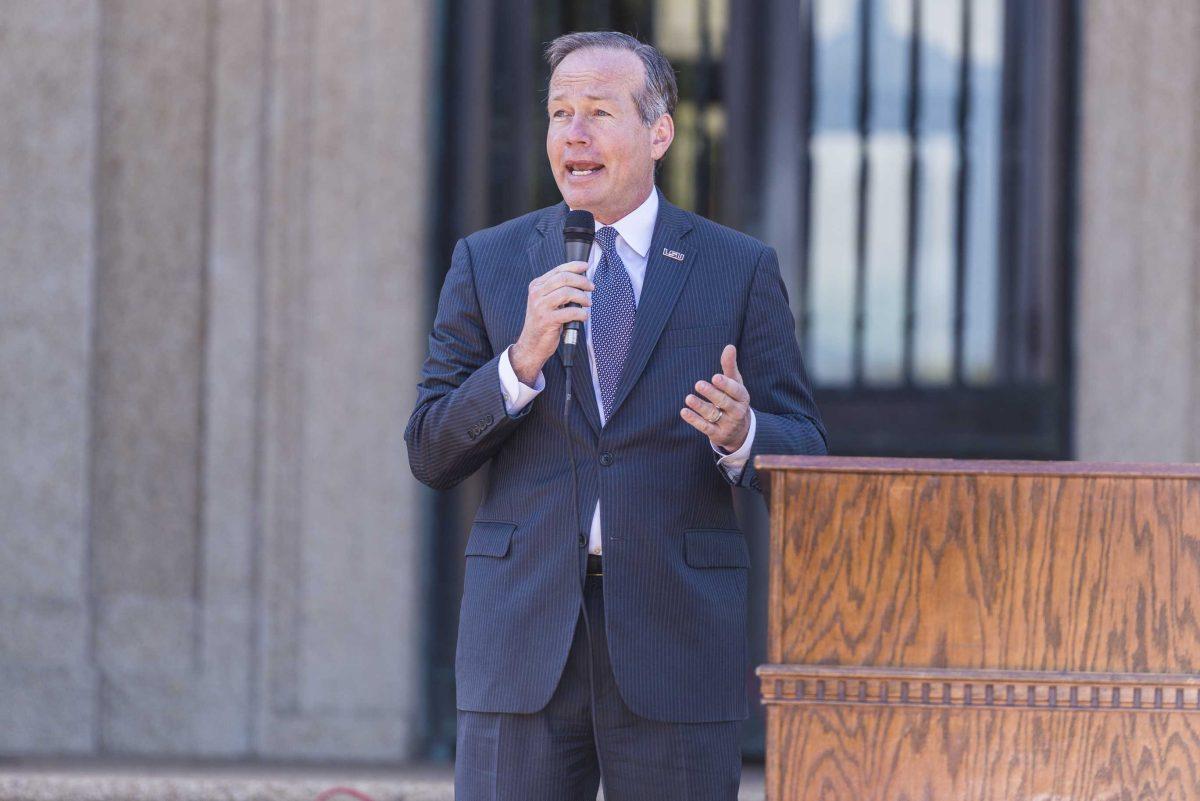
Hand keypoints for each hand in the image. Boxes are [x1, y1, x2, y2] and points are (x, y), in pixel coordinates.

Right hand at [510, 261, 592, 383]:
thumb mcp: (546, 302)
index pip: (558, 270)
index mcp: (536, 286)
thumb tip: (580, 280)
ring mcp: (540, 307)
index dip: (574, 266)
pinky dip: (581, 313)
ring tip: (588, 303)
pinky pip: (570, 312)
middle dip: (581, 281)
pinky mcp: (547, 320)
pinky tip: (583, 316)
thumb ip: (557, 290)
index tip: (586, 266)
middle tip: (591, 287)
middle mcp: (536, 294)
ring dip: (582, 297)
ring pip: (567, 293)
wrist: (531, 345)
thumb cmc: (544, 323)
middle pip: (563, 278)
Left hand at [680, 345, 750, 451]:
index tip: (715, 377)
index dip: (726, 385)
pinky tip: (684, 411)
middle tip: (698, 384)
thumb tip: (729, 346)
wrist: (740, 430)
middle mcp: (737, 411)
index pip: (736, 390)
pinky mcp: (717, 434)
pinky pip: (705, 427)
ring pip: (713, 415)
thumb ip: (730, 366)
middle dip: (712, 393)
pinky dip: (694, 420)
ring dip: (700, 406)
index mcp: (742, 397)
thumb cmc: (734, 399)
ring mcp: (728, 424)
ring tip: (688, 398)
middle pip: (724, 402)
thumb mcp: (735, 383)